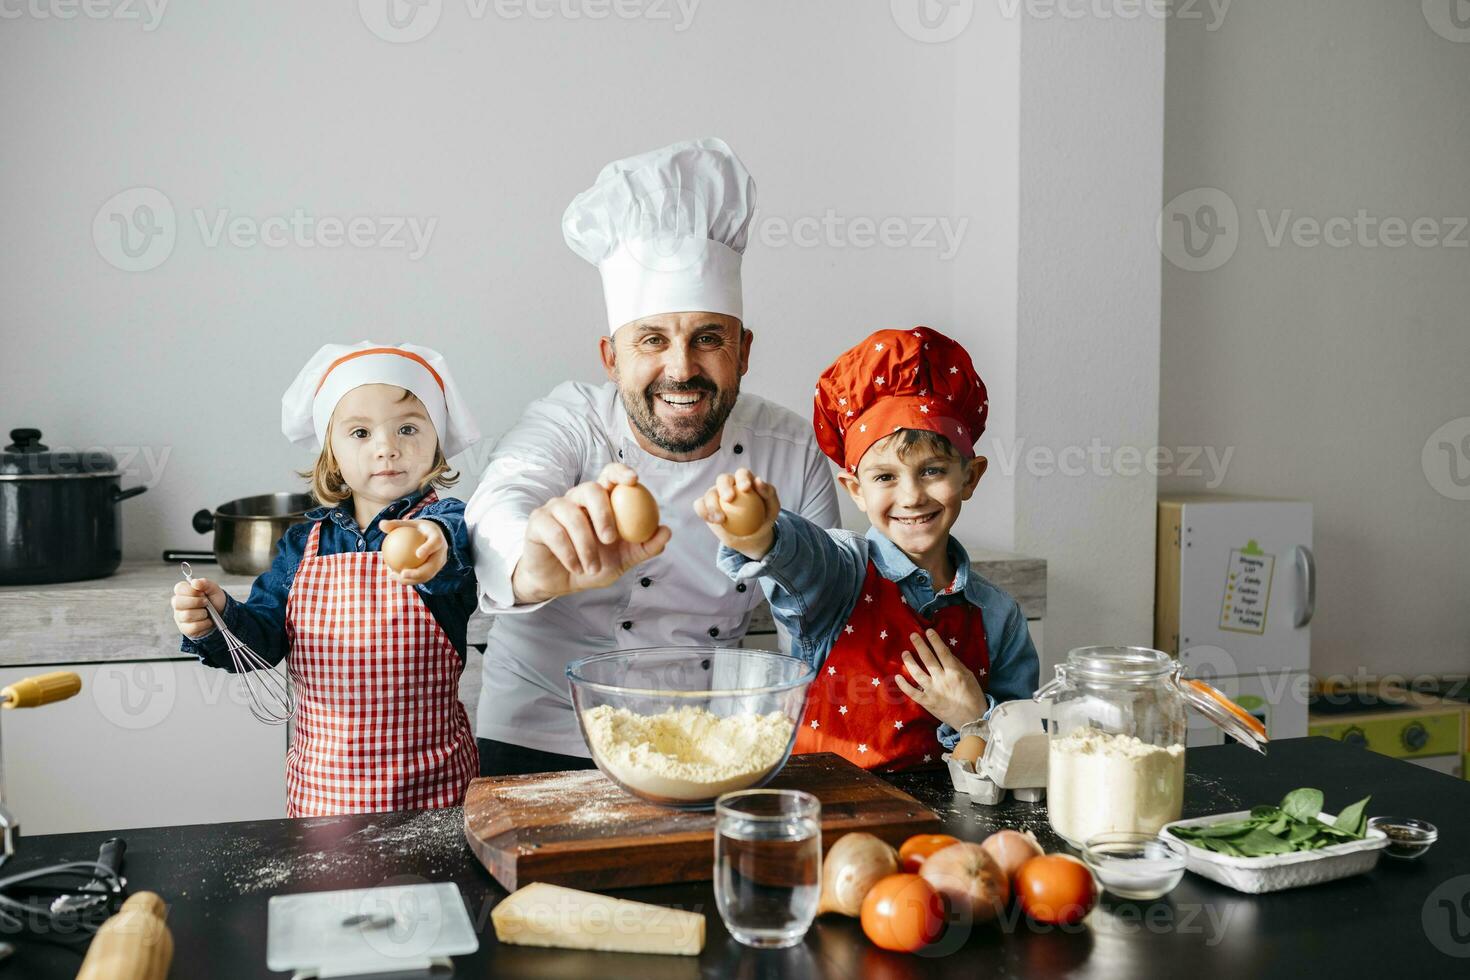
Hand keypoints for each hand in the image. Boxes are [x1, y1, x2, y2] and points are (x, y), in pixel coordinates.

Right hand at [172, 576, 225, 639]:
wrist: (222, 616)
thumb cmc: (215, 601)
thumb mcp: (213, 590)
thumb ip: (205, 583)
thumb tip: (194, 582)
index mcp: (183, 592)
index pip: (179, 588)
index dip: (192, 591)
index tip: (202, 593)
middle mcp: (178, 604)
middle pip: (177, 602)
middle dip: (196, 602)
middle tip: (206, 602)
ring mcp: (180, 617)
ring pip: (187, 615)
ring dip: (202, 613)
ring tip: (207, 613)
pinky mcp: (185, 628)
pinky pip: (193, 627)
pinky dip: (205, 623)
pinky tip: (208, 621)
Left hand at [380, 518, 447, 586]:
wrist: (432, 536)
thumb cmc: (417, 529)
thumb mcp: (408, 524)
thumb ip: (395, 524)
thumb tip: (381, 524)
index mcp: (438, 538)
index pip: (435, 543)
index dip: (428, 549)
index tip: (417, 554)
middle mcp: (441, 553)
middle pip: (433, 565)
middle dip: (419, 573)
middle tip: (402, 573)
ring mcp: (439, 564)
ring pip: (427, 575)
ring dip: (411, 580)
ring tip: (394, 576)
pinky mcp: (434, 571)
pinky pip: (421, 577)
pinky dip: (408, 579)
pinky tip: (393, 576)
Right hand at [511, 462, 671, 603]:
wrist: (560, 584)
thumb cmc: (592, 565)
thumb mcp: (623, 560)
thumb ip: (644, 547)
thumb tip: (667, 531)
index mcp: (600, 501)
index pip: (609, 474)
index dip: (620, 472)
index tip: (633, 480)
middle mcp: (577, 498)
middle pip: (590, 489)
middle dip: (603, 514)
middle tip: (610, 540)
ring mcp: (556, 507)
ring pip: (572, 514)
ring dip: (585, 545)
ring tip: (591, 568)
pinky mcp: (538, 522)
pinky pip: (555, 532)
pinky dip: (568, 553)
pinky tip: (575, 567)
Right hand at [693, 468, 779, 558]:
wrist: (751, 536)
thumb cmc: (763, 518)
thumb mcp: (773, 507)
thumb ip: (769, 492)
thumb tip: (759, 481)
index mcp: (743, 480)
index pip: (742, 474)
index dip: (743, 478)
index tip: (746, 488)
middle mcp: (728, 484)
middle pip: (722, 479)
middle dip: (724, 487)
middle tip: (729, 499)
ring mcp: (715, 495)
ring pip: (709, 494)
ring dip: (712, 505)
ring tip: (720, 519)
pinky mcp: (705, 507)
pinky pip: (700, 506)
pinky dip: (704, 512)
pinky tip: (712, 521)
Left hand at [893, 628, 986, 728]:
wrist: (972, 720)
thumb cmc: (973, 696)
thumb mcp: (970, 677)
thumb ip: (957, 664)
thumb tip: (945, 652)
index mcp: (954, 673)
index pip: (942, 652)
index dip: (935, 640)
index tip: (928, 631)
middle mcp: (942, 680)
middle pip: (928, 659)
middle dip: (919, 645)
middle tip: (913, 636)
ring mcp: (933, 691)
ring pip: (917, 673)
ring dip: (909, 661)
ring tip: (905, 653)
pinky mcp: (927, 702)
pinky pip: (912, 692)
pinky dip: (903, 685)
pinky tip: (897, 676)